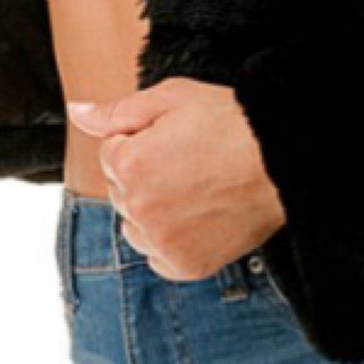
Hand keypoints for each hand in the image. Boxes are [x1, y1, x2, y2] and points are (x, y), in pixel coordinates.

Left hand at [65, 80, 285, 278]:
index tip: (179, 138)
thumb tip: (76, 112)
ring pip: (136, 227)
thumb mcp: (171, 98)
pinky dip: (172, 241)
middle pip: (122, 192)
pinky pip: (158, 258)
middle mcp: (139, 210)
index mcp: (129, 165)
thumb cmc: (231, 122)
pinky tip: (200, 217)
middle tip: (192, 160)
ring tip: (196, 189)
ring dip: (153, 211)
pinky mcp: (186, 265)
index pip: (111, 154)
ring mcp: (163, 242)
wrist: (286, 159)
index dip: (143, 140)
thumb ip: (116, 111)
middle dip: (146, 175)